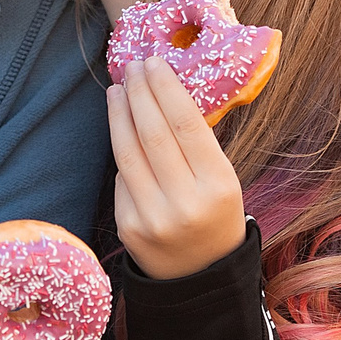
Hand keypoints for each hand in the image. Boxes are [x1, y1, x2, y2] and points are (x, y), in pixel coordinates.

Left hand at [110, 57, 246, 279]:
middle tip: (131, 67)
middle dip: (139, 93)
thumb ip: (195, 143)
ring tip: (117, 90)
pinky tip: (122, 133)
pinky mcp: (128, 227)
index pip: (185, 123)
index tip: (153, 62)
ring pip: (128, 152)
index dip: (165, 88)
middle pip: (152, 133)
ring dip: (119, 114)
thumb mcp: (223, 180)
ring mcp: (152, 217)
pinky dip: (122, 152)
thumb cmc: (215, 215)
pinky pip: (121, 178)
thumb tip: (162, 90)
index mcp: (218, 185)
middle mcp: (184, 202)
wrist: (200, 278)